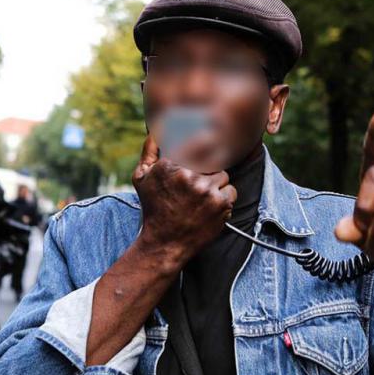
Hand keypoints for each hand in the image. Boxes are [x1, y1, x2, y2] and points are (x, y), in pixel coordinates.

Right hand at [131, 135, 236, 271]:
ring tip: (202, 199)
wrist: (165, 243)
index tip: (207, 148)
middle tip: (200, 184)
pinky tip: (210, 208)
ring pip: (223, 176)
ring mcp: (207, 190)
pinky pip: (231, 192)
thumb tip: (156, 131)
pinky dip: (224, 200)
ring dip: (216, 186)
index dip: (205, 144)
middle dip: (208, 170)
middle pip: (213, 159)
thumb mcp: (142, 179)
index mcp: (171, 165)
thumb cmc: (154, 209)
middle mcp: (189, 175)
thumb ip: (149, 152)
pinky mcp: (220, 204)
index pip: (197, 142)